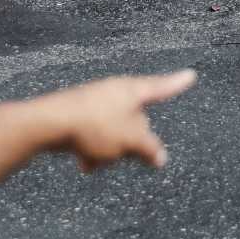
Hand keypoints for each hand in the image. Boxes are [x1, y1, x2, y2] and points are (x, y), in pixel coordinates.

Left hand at [46, 70, 196, 170]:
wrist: (48, 124)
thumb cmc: (93, 124)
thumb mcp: (129, 140)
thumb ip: (149, 149)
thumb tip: (161, 157)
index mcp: (132, 90)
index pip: (162, 86)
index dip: (178, 83)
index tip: (191, 74)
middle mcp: (116, 92)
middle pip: (137, 120)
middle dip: (132, 142)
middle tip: (123, 154)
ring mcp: (97, 103)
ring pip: (115, 132)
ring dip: (110, 151)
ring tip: (96, 160)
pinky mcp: (80, 115)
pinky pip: (96, 136)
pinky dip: (94, 151)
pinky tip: (84, 163)